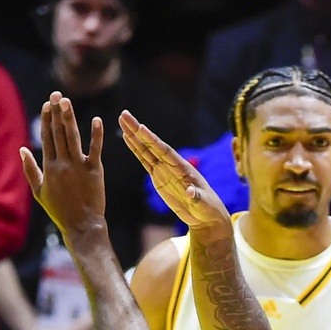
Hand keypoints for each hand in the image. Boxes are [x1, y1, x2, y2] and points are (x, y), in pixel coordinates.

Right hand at [21, 93, 106, 238]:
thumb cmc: (59, 210)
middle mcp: (62, 163)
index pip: (46, 137)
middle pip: (58, 132)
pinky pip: (95, 149)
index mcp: (49, 166)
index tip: (47, 103)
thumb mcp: (39, 191)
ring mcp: (78, 166)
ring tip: (67, 101)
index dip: (46, 118)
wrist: (81, 225)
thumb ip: (31, 169)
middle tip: (57, 94)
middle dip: (56, 111)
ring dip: (69, 118)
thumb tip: (22, 149)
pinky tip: (96, 120)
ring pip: (72, 137)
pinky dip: (96, 135)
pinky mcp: (95, 171)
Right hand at [120, 110, 230, 231]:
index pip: (165, 152)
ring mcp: (164, 170)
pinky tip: (128, 138)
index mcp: (183, 168)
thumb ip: (196, 197)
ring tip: (122, 120)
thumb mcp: (204, 204)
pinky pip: (145, 160)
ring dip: (133, 135)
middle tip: (124, 114)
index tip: (141, 127)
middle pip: (152, 145)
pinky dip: (136, 149)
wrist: (206, 215)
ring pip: (146, 150)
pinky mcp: (158, 177)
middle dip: (137, 130)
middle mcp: (172, 165)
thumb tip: (190, 192)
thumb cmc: (208, 208)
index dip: (153, 140)